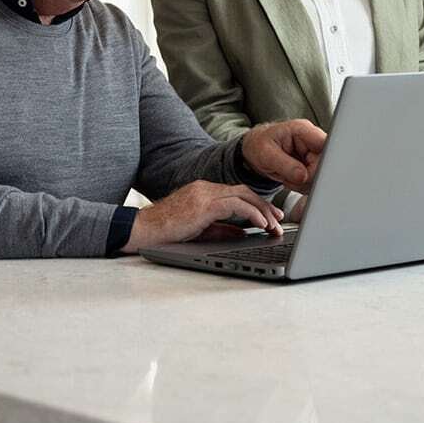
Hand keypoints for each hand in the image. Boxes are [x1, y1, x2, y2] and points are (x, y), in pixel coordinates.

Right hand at [122, 181, 282, 253]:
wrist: (144, 230)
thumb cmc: (167, 232)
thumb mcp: (201, 230)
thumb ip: (222, 230)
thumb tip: (244, 234)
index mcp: (205, 192)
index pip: (238, 193)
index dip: (258, 204)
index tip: (271, 217)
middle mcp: (206, 188)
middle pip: (244, 191)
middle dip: (265, 206)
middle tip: (279, 219)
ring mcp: (204, 194)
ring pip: (243, 195)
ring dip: (262, 211)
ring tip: (273, 225)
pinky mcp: (203, 204)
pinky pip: (235, 205)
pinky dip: (251, 213)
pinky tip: (260, 224)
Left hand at [241, 120, 326, 193]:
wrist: (255, 149)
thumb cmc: (259, 145)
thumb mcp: (266, 154)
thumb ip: (285, 165)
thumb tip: (303, 176)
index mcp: (302, 130)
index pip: (324, 145)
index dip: (321, 163)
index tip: (306, 175)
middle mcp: (312, 139)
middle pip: (325, 164)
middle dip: (308, 177)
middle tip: (290, 180)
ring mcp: (313, 151)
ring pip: (321, 174)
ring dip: (304, 182)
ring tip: (287, 178)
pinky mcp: (312, 162)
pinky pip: (315, 179)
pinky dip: (303, 184)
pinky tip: (292, 180)